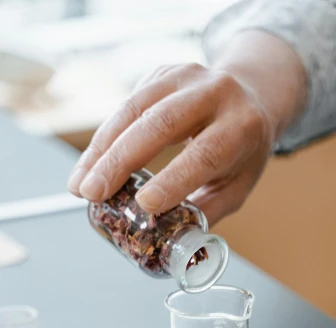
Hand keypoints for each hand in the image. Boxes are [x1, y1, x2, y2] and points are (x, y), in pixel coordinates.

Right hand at [68, 33, 306, 225]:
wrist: (250, 94)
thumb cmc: (242, 149)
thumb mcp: (239, 184)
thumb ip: (207, 210)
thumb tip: (170, 242)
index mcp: (240, 126)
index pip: (204, 153)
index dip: (173, 179)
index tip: (145, 204)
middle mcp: (213, 93)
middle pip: (160, 124)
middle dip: (120, 161)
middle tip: (93, 194)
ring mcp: (183, 78)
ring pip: (134, 110)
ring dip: (101, 150)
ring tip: (80, 185)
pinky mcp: (160, 74)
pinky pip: (125, 106)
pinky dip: (103, 139)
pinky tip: (88, 165)